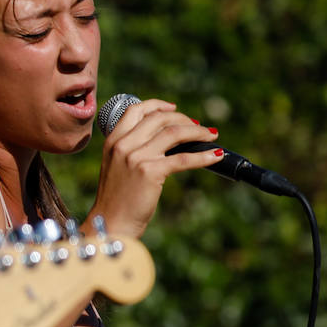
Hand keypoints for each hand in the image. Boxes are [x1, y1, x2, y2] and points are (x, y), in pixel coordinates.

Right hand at [89, 98, 223, 238]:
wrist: (111, 221)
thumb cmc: (117, 198)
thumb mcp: (117, 166)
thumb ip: (132, 150)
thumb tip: (165, 139)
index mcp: (113, 141)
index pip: (136, 110)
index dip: (158, 105)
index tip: (174, 109)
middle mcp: (123, 145)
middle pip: (159, 118)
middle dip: (184, 119)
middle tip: (199, 127)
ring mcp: (136, 157)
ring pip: (174, 133)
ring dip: (198, 132)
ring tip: (211, 136)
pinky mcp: (150, 171)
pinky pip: (183, 158)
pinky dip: (204, 156)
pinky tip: (215, 156)